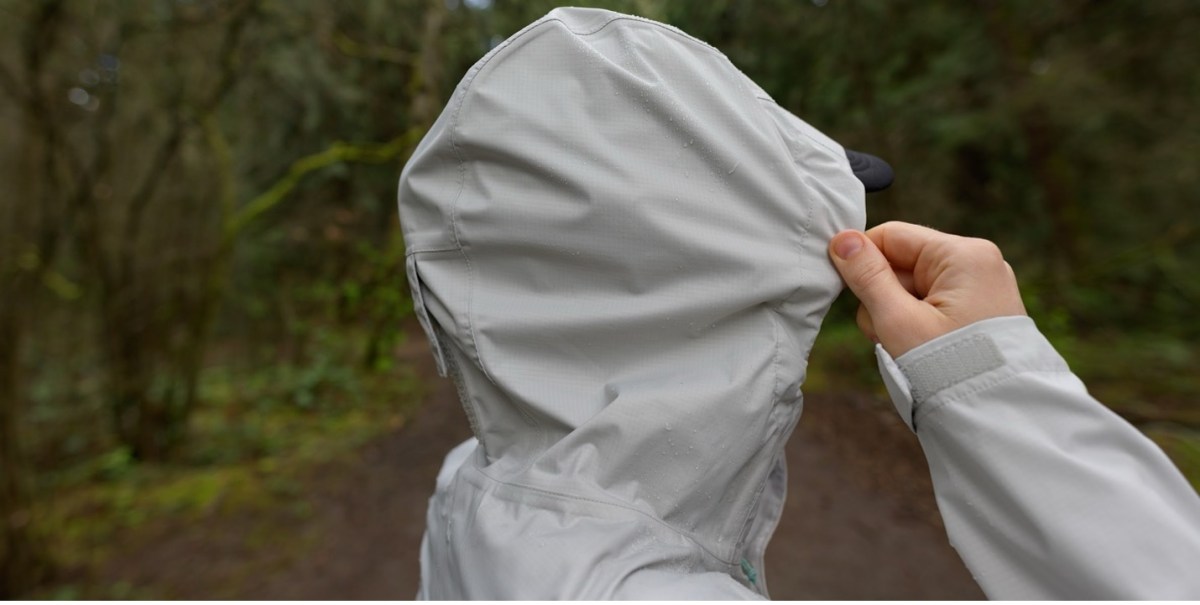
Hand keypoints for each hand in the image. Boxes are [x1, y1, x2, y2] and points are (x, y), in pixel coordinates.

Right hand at [828, 221, 1026, 357]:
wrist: (998, 416)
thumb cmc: (948, 367)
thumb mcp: (897, 320)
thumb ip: (866, 277)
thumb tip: (841, 239)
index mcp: (963, 255)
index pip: (892, 236)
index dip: (862, 261)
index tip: (846, 291)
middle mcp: (978, 262)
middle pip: (901, 263)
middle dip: (883, 298)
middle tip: (887, 333)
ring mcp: (982, 287)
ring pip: (913, 288)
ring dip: (897, 316)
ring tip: (908, 348)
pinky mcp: (982, 311)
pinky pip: (933, 305)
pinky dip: (917, 325)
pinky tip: (922, 350)